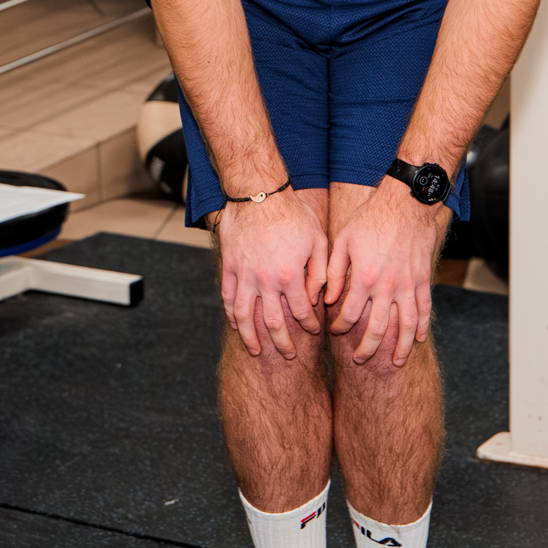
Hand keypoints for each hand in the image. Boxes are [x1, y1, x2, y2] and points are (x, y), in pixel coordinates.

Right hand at [216, 189, 327, 359]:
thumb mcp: (317, 240)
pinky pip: (228, 297)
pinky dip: (231, 316)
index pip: (301, 312)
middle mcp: (265, 281)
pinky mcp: (229, 267)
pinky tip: (237, 326)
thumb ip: (319, 272)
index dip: (310, 325)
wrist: (259, 193)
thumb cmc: (293, 214)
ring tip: (256, 351)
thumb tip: (317, 298)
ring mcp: (244, 275)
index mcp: (289, 275)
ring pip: (244, 316)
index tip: (315, 331)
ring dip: (250, 337)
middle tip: (289, 355)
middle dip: (282, 343)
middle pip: (272, 323)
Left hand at [325, 185, 445, 366]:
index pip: (349, 314)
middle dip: (367, 348)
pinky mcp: (423, 279)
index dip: (339, 326)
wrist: (406, 203)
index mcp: (364, 277)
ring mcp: (408, 284)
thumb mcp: (344, 241)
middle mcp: (387, 286)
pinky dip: (422, 326)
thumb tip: (327, 299)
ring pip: (405, 325)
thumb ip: (334, 272)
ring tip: (395, 362)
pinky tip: (418, 339)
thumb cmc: (370, 218)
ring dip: (399, 347)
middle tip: (359, 360)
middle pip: (377, 328)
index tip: (334, 330)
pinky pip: (424, 309)